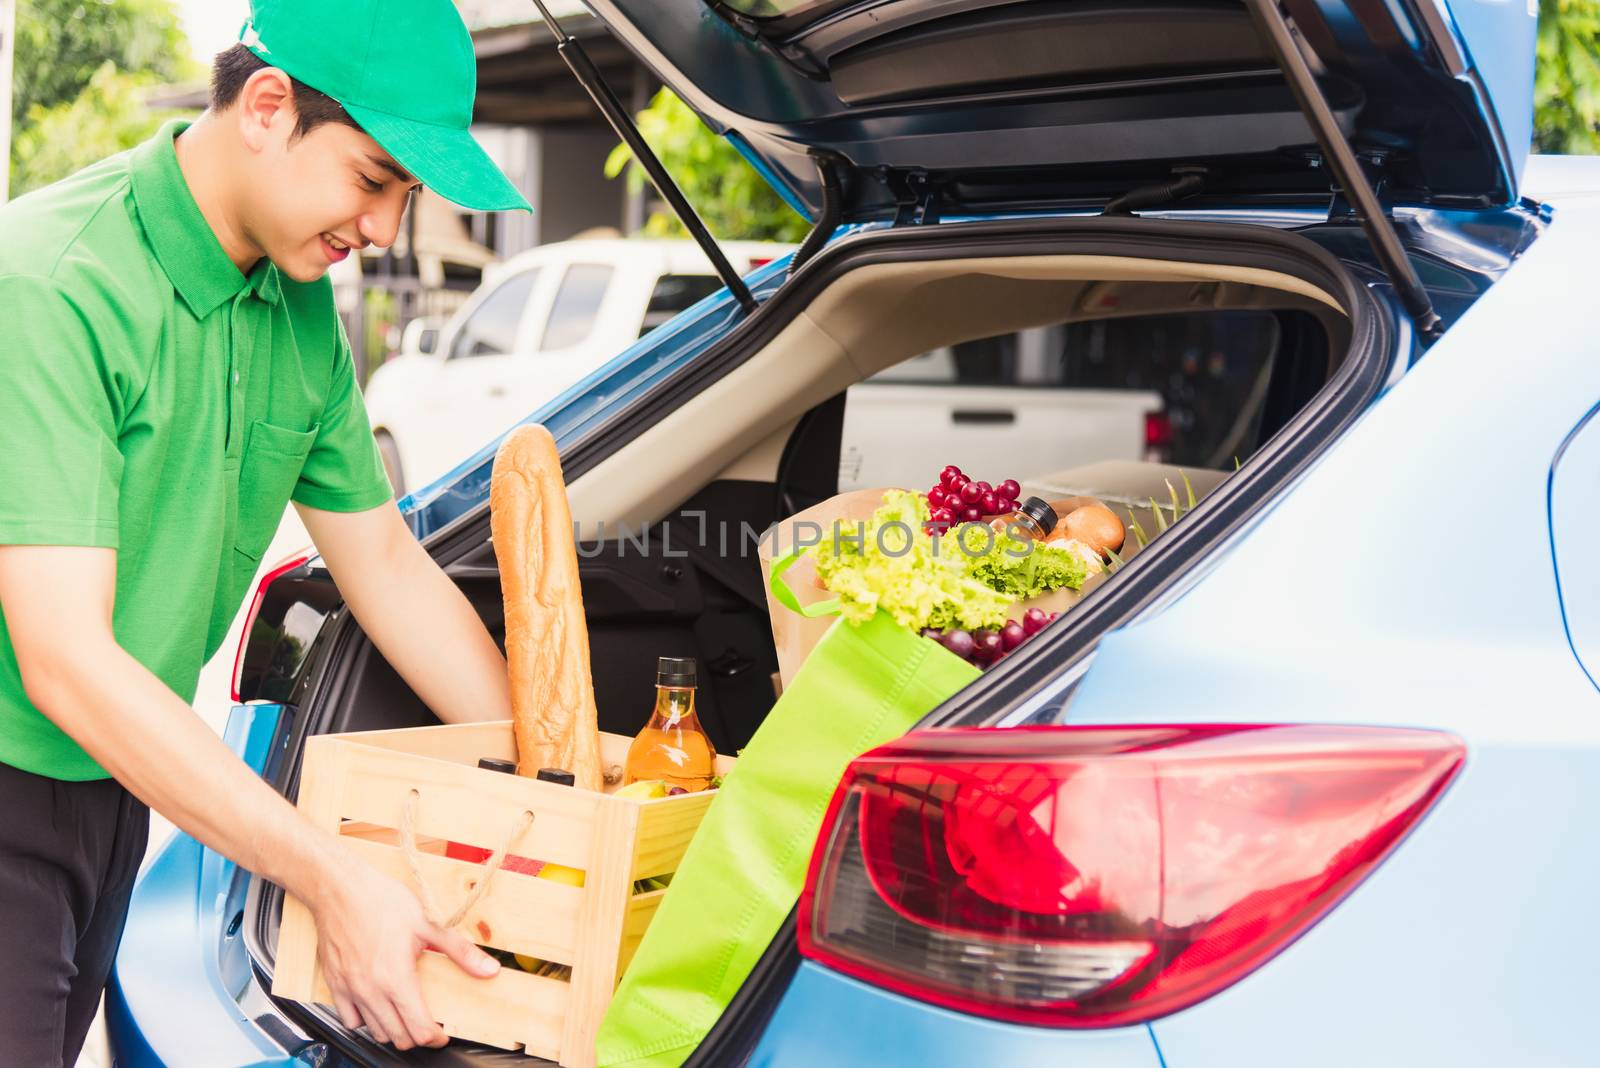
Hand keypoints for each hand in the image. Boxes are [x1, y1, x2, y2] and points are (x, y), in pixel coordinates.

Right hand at [308, 847, 499, 1048]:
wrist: (339, 889)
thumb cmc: (381, 901)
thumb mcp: (427, 923)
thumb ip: (459, 951)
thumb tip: (489, 969)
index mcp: (396, 979)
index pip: (418, 1030)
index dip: (435, 1038)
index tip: (442, 1033)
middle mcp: (371, 991)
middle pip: (398, 1038)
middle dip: (417, 1036)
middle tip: (428, 1022)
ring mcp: (350, 990)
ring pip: (374, 1032)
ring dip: (392, 1030)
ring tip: (405, 1014)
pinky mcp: (334, 984)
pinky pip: (348, 1019)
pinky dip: (364, 1021)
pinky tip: (376, 1006)